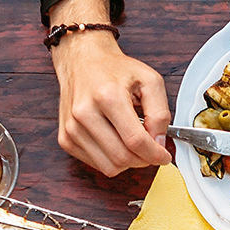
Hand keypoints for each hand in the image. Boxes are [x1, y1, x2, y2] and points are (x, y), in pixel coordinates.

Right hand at [51, 33, 171, 175]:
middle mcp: (85, 113)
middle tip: (150, 149)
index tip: (163, 156)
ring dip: (127, 161)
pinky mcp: (65, 139)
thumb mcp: (149, 80)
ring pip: (109, 167)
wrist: (82, 62)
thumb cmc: (114, 70)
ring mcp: (72, 128)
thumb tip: (158, 142)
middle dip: (143, 159)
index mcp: (108, 96)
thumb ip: (160, 112)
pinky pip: (96, 164)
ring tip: (132, 142)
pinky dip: (111, 159)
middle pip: (122, 157)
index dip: (155, 154)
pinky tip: (115, 141)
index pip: (135, 140)